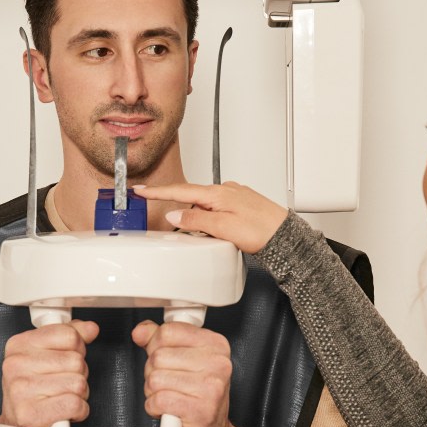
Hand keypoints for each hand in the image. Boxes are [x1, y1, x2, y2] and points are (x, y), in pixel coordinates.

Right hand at [0, 320, 98, 426]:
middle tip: (62, 383)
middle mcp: (16, 365)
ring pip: (78, 383)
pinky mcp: (30, 414)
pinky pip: (75, 404)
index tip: (66, 359)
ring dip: (78, 394)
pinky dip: (78, 410)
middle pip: (76, 360)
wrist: (16, 426)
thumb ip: (69, 337)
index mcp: (19, 345)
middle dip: (78, 374)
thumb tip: (90, 329)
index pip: (68, 334)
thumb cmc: (32, 392)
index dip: (77, 349)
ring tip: (61, 397)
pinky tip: (64, 411)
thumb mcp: (46, 356)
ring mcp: (21, 390)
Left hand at [131, 320, 231, 426]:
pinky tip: (168, 410)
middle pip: (158, 355)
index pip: (168, 331)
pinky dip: (155, 407)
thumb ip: (159, 341)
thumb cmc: (197, 397)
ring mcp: (211, 387)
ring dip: (153, 392)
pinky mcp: (200, 411)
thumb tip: (141, 331)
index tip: (166, 359)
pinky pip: (158, 399)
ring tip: (170, 398)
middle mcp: (218, 363)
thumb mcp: (182, 360)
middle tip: (169, 384)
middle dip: (153, 372)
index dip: (156, 346)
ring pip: (155, 378)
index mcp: (216, 345)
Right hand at [133, 181, 287, 253]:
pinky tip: (217, 231)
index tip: (140, 189)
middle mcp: (225, 190)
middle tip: (177, 228)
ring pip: (205, 207)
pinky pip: (217, 210)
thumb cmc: (261, 231)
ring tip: (210, 236)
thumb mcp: (223, 227)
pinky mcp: (240, 205)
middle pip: (192, 199)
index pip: (180, 191)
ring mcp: (233, 197)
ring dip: (199, 219)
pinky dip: (211, 219)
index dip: (157, 192)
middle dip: (181, 213)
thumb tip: (175, 216)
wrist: (285, 236)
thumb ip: (196, 220)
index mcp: (217, 194)